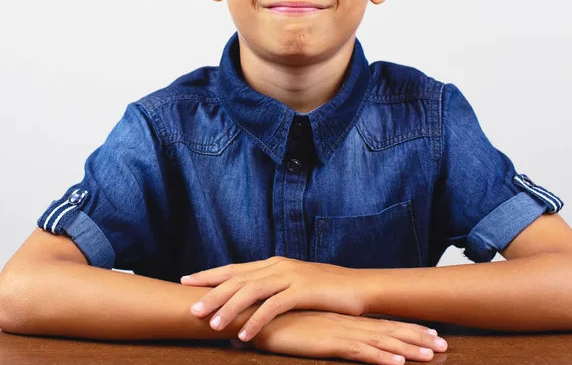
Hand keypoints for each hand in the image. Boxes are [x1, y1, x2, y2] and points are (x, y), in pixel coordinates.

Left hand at [181, 256, 364, 340]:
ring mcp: (290, 276)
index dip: (210, 274)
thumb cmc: (324, 290)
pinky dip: (256, 321)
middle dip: (212, 293)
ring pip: (251, 291)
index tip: (186, 281)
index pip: (235, 268)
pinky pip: (273, 307)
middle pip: (238, 279)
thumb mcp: (293, 285)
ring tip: (211, 325)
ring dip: (229, 309)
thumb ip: (271, 290)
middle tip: (190, 309)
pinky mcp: (302, 291)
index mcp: (273, 264)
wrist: (357, 286)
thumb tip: (247, 304)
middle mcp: (277, 266)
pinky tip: (244, 336)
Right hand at [230, 310, 448, 363]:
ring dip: (408, 349)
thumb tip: (334, 337)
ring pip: (380, 342)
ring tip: (432, 355)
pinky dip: (380, 359)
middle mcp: (345, 323)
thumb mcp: (307, 328)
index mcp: (343, 320)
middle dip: (416, 338)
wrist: (258, 312)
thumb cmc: (280, 322)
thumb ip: (322, 332)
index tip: (428, 333)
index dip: (405, 330)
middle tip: (443, 344)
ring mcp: (338, 332)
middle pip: (387, 331)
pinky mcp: (327, 342)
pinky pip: (359, 353)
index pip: (380, 325)